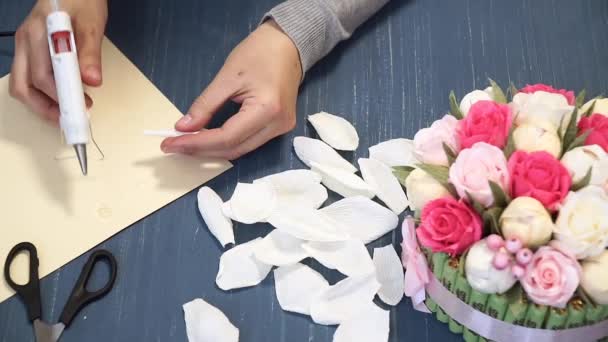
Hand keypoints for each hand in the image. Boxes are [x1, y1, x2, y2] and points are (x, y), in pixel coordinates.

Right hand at [9, 0, 107, 120]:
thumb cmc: (82, 1)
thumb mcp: (93, 24)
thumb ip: (91, 53)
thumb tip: (92, 81)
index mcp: (39, 33)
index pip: (44, 76)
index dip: (61, 97)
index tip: (80, 109)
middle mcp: (25, 41)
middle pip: (24, 86)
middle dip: (47, 107)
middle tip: (73, 116)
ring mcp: (23, 46)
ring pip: (21, 85)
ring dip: (41, 104)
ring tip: (67, 111)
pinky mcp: (28, 50)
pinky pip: (26, 78)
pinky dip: (40, 94)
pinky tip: (60, 97)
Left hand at [160, 20, 301, 159]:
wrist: (287, 45)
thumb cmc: (259, 53)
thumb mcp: (227, 77)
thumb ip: (205, 105)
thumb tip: (183, 128)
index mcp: (267, 110)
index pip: (227, 137)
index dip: (198, 143)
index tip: (172, 143)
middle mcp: (277, 125)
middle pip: (234, 149)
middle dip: (202, 150)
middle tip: (174, 146)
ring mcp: (281, 129)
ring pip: (241, 150)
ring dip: (213, 150)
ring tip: (187, 144)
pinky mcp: (279, 128)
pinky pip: (249, 142)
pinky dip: (227, 143)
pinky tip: (208, 139)